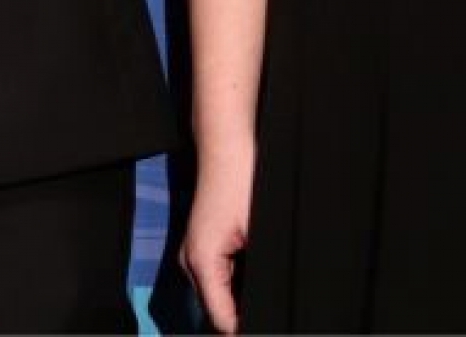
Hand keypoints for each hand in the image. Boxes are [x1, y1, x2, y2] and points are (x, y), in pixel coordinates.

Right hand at [182, 144, 254, 333]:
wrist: (228, 146)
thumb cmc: (242, 182)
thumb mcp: (258, 236)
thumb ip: (257, 280)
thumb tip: (269, 307)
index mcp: (201, 264)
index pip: (222, 321)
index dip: (245, 329)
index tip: (270, 326)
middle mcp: (191, 263)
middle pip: (217, 312)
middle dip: (242, 317)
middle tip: (274, 315)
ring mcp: (195, 255)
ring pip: (218, 297)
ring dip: (240, 303)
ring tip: (267, 298)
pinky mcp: (204, 247)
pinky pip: (219, 281)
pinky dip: (236, 287)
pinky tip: (256, 281)